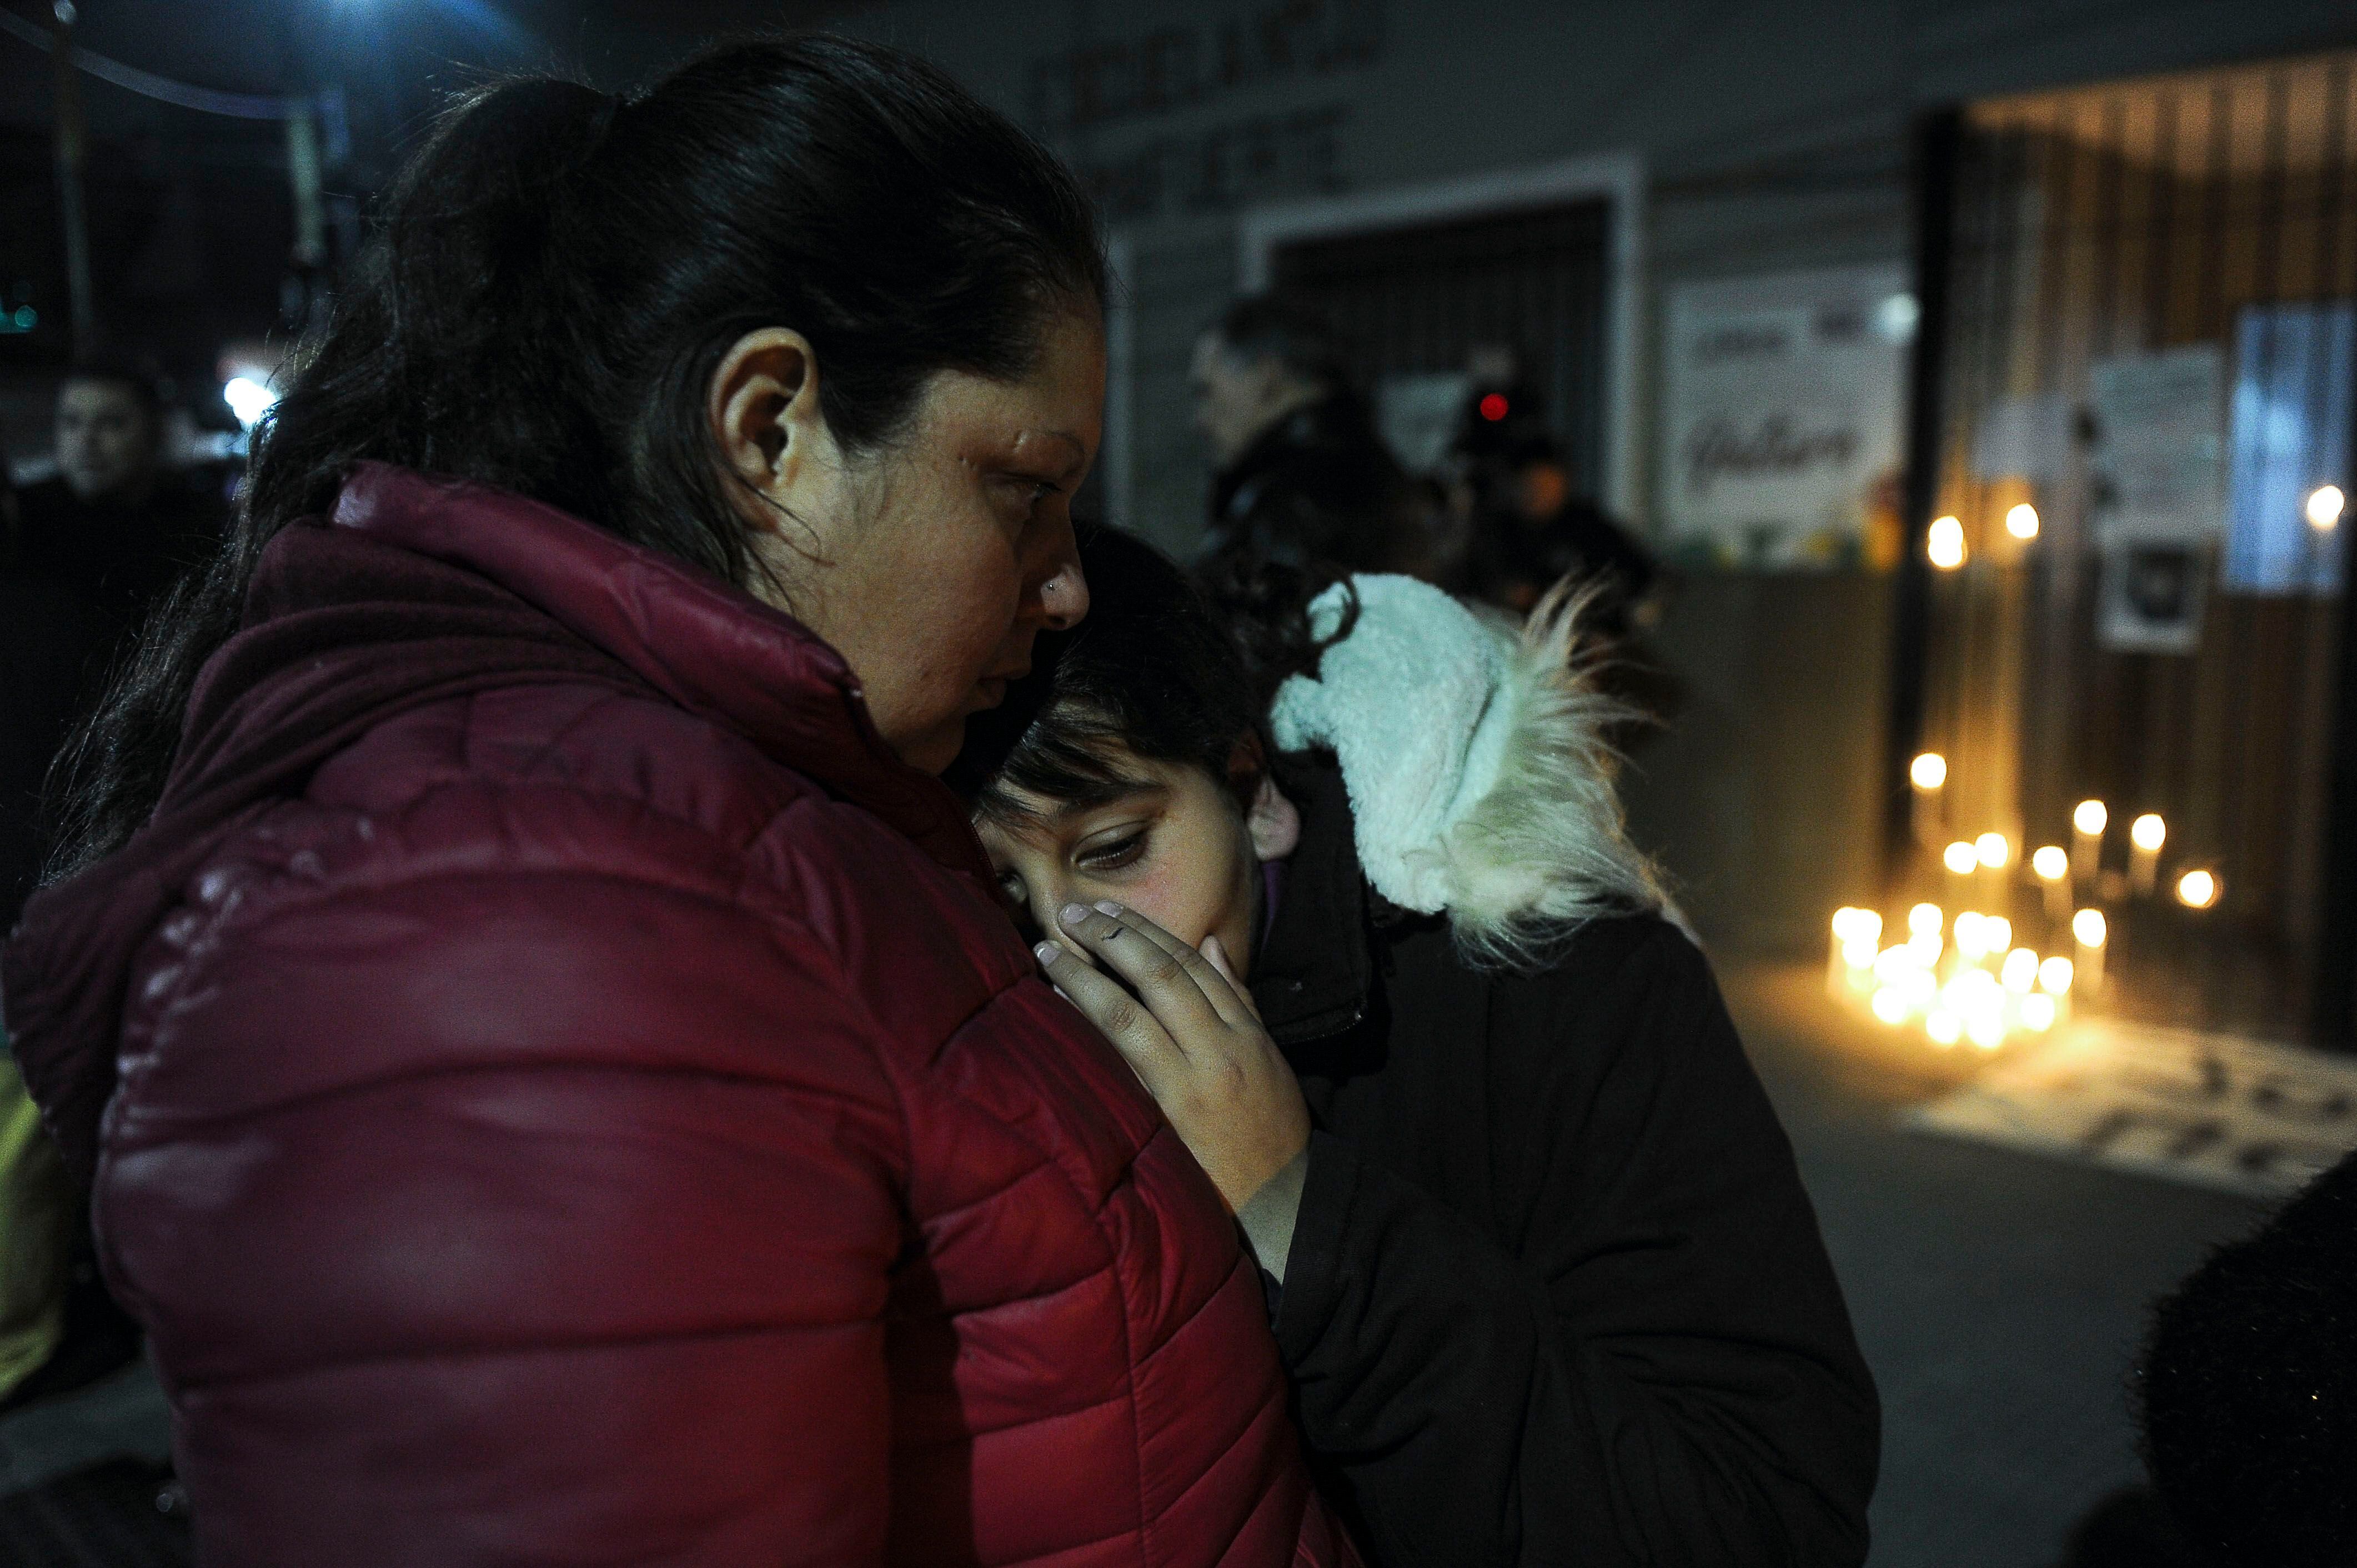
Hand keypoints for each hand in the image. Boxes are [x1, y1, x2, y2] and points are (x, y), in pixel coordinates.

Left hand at [1037, 901, 1308, 1213]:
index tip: (1106, 910)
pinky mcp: (1161, 1123)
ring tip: (1048, 952)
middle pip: (1159, 975)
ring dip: (1083, 977)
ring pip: (1128, 1015)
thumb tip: (1210, 942)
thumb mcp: (1265, 1055)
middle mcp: (1217, 1052)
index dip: (1144, 930)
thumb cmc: (1269, 1127)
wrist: (1280, 1202)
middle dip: (1111, 937)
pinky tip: (1055, 1009)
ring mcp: (1187, 1088)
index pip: (1190, 964)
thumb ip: (1237, 998)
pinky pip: (1114, 1066)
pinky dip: (1082, 1030)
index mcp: (1245, 1033)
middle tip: (1069, 912)